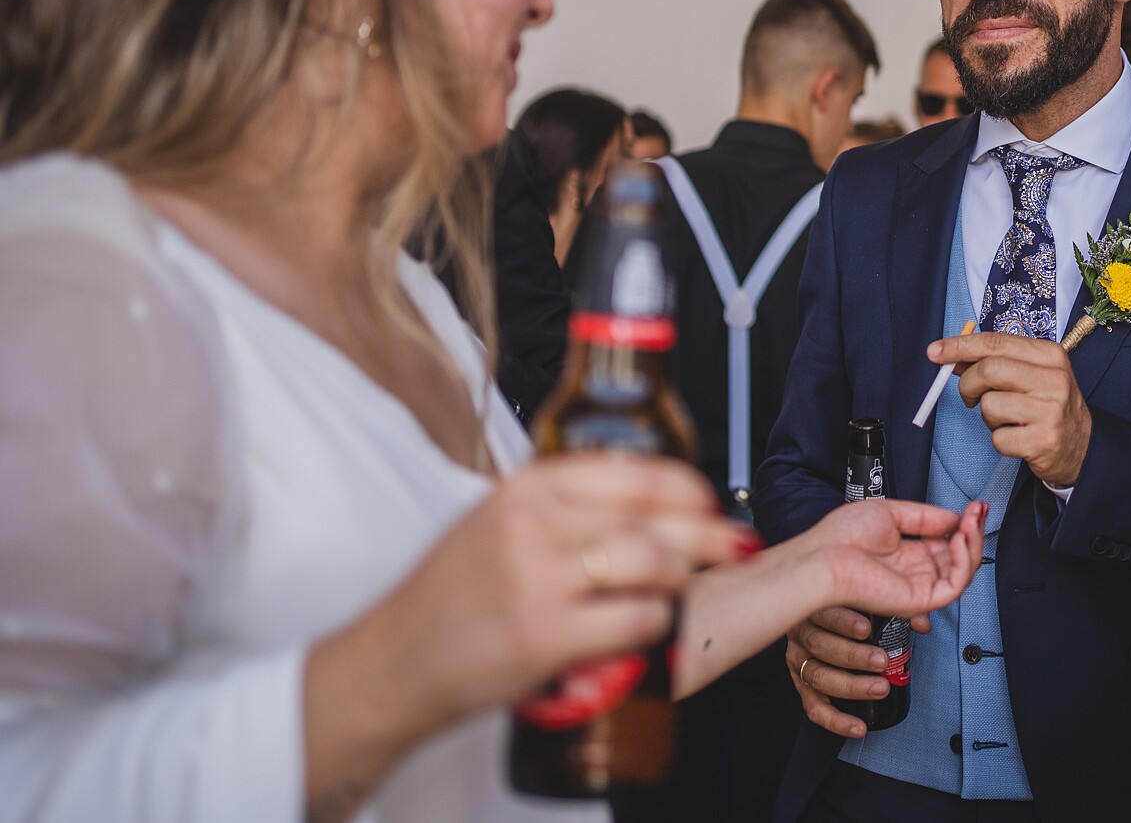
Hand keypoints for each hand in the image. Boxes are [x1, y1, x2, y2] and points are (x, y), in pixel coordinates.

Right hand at [310, 455, 755, 757]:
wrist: (394, 662)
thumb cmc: (454, 593)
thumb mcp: (500, 520)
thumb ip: (566, 503)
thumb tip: (654, 496)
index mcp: (528, 486)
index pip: (638, 473)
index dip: (691, 489)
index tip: (710, 504)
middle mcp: (533, 523)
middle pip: (658, 517)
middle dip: (710, 535)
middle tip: (732, 548)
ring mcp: (538, 579)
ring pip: (656, 565)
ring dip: (680, 582)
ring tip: (676, 593)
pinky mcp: (545, 636)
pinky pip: (638, 620)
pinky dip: (656, 627)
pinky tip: (647, 630)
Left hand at [786, 499, 986, 737]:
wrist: (824, 557)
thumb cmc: (843, 536)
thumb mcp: (890, 512)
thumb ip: (925, 517)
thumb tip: (954, 517)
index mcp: (906, 554)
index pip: (946, 544)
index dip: (964, 526)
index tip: (974, 508)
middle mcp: (915, 572)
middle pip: (959, 558)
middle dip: (974, 532)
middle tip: (977, 512)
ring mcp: (918, 587)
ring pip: (963, 572)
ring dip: (973, 544)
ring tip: (970, 524)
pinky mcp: (919, 600)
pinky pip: (954, 586)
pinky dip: (964, 562)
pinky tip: (960, 540)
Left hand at [931, 330, 1093, 487]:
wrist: (1082, 447)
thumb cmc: (1047, 406)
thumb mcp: (1029, 375)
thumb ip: (994, 362)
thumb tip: (951, 356)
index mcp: (1050, 354)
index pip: (995, 342)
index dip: (959, 346)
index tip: (934, 352)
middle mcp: (1054, 378)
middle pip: (988, 371)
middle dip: (968, 385)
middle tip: (970, 397)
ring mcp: (1051, 410)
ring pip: (989, 406)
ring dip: (988, 417)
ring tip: (1008, 420)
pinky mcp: (1043, 441)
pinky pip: (997, 438)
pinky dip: (999, 441)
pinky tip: (1018, 438)